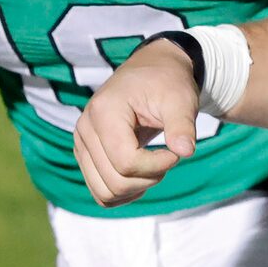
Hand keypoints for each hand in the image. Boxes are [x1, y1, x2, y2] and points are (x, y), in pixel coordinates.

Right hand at [71, 40, 201, 207]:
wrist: (151, 72)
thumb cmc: (167, 83)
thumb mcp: (181, 99)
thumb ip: (183, 125)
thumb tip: (186, 151)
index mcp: (104, 111)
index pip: (127, 162)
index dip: (158, 166)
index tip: (177, 151)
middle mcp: (85, 129)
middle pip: (115, 182)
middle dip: (149, 179)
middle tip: (168, 158)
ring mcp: (81, 144)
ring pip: (105, 193)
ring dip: (136, 189)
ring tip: (155, 166)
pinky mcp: (86, 155)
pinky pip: (100, 192)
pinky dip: (124, 194)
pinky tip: (143, 176)